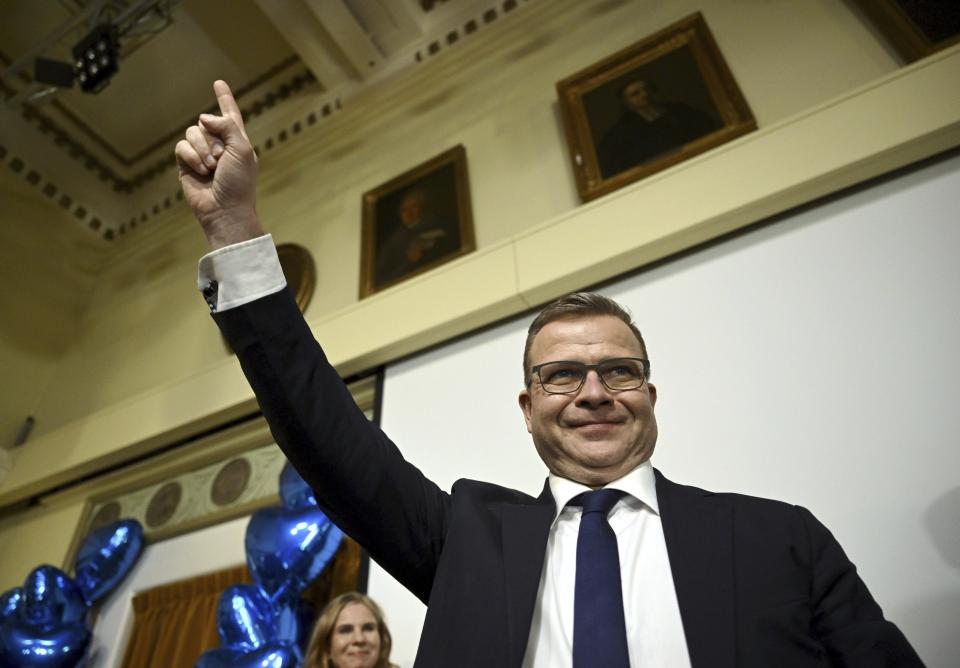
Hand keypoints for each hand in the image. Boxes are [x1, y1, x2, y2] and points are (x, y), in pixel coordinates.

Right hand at [175, 80, 263, 248]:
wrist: (224, 209)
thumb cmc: (239, 183)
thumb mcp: (242, 150)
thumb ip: (227, 126)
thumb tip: (203, 117)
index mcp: (237, 141)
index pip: (230, 115)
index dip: (224, 98)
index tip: (218, 83)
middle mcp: (219, 145)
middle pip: (206, 123)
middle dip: (212, 139)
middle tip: (221, 160)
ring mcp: (201, 154)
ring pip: (192, 132)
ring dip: (202, 149)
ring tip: (212, 168)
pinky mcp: (186, 164)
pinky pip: (181, 147)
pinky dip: (191, 156)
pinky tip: (200, 170)